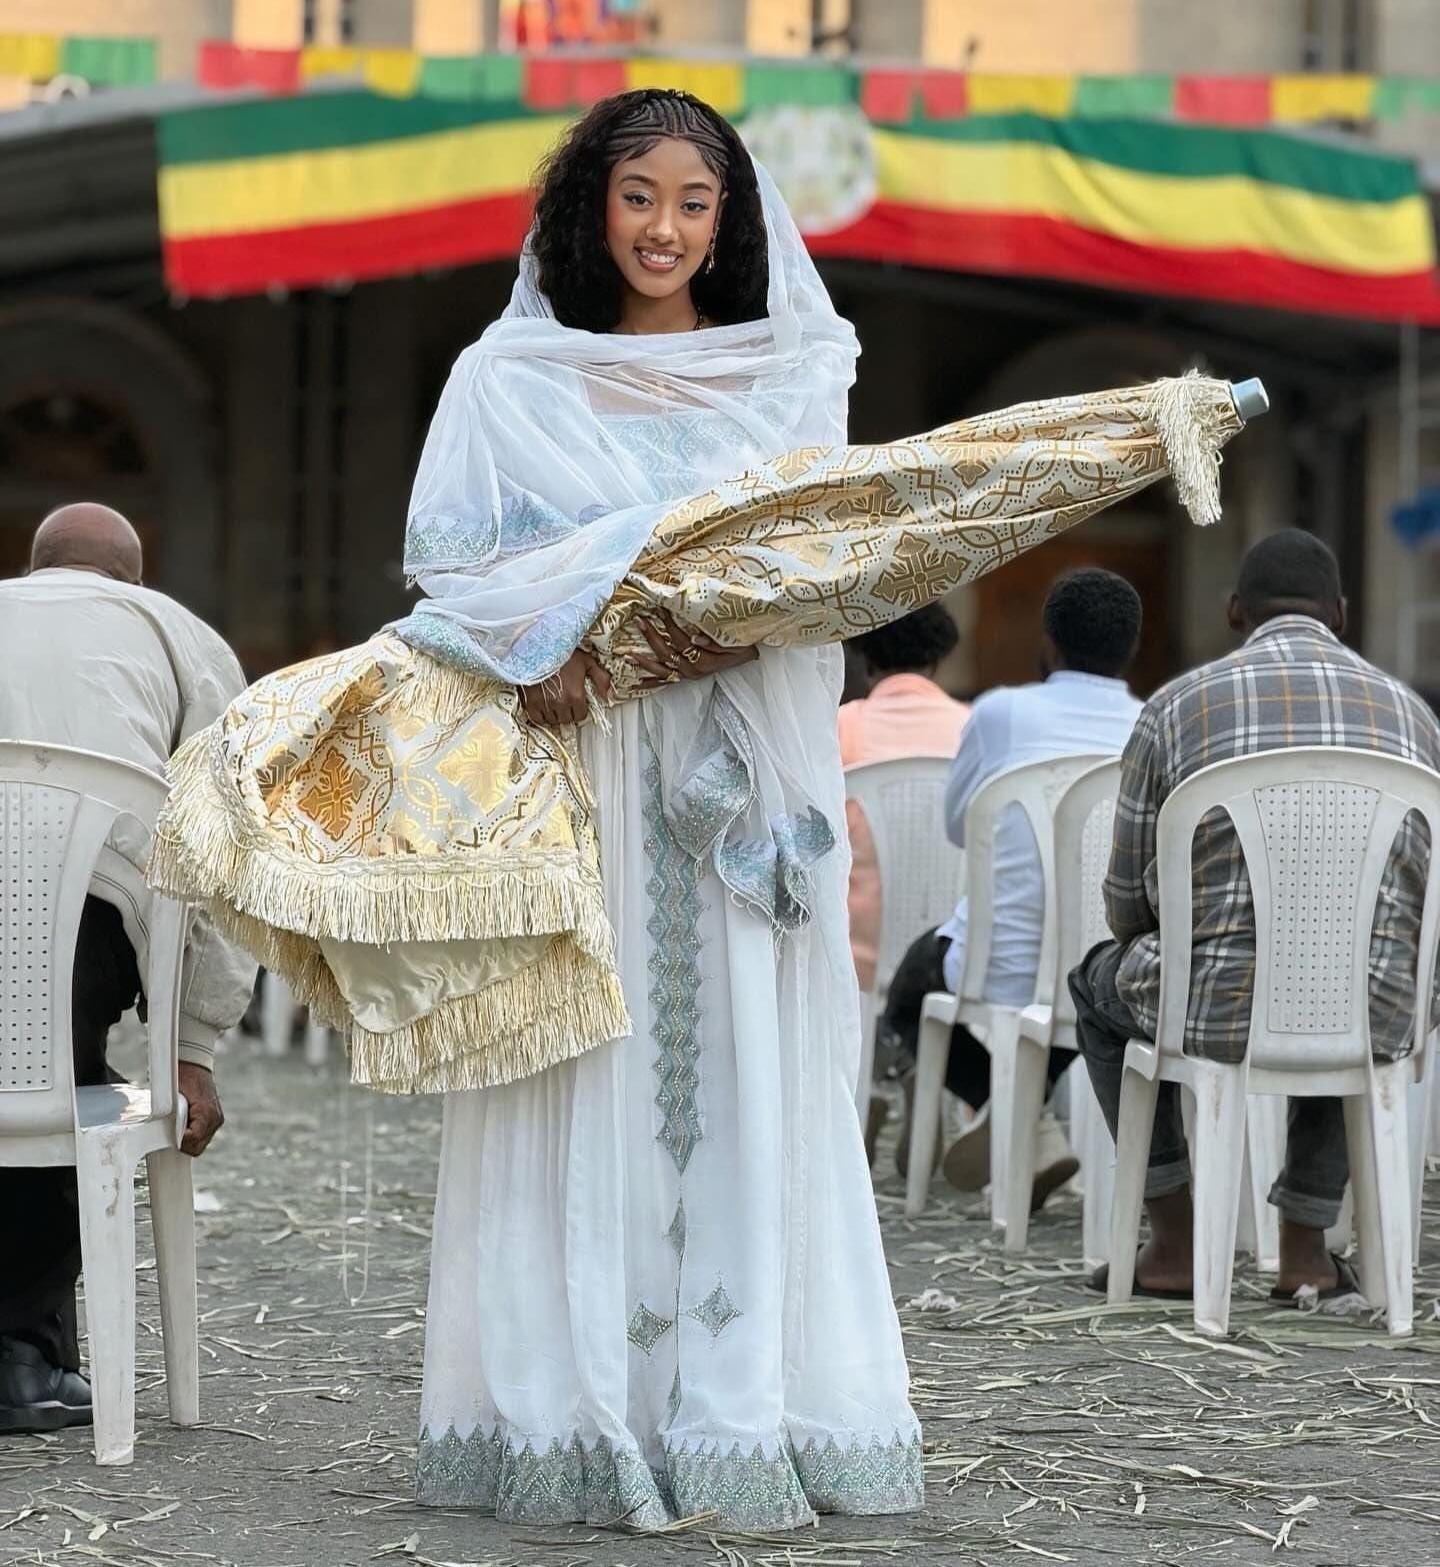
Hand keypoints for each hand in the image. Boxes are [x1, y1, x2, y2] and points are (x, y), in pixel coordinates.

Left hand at [177, 1063, 223, 1156]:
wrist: (194, 1065)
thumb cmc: (182, 1077)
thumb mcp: (173, 1096)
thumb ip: (174, 1117)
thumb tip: (168, 1134)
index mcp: (206, 1113)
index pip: (193, 1141)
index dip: (178, 1142)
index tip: (168, 1136)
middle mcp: (215, 1118)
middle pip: (197, 1147)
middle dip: (183, 1143)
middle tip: (170, 1132)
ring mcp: (216, 1120)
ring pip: (200, 1144)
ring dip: (187, 1140)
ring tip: (177, 1125)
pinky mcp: (215, 1120)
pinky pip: (202, 1137)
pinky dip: (192, 1135)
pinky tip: (184, 1125)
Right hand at [518, 649, 613, 726]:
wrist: (538, 647)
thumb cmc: (562, 652)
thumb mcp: (587, 661)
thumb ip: (601, 679)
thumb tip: (607, 695)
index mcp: (575, 695)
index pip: (580, 716)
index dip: (580, 709)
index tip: (576, 703)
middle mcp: (561, 703)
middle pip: (566, 719)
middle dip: (568, 712)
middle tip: (565, 702)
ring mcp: (544, 704)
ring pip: (552, 720)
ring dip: (555, 714)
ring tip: (554, 703)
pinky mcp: (530, 703)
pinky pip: (538, 719)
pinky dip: (541, 715)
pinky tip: (543, 707)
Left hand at [633, 610, 758, 686]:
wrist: (750, 655)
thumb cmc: (742, 644)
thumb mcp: (734, 640)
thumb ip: (715, 640)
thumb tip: (694, 637)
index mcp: (704, 660)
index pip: (681, 640)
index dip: (670, 624)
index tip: (660, 608)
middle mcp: (693, 670)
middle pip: (667, 654)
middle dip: (652, 637)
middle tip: (640, 621)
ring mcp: (688, 675)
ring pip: (662, 671)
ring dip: (644, 663)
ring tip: (628, 656)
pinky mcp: (686, 678)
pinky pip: (666, 682)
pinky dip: (651, 683)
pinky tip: (636, 683)